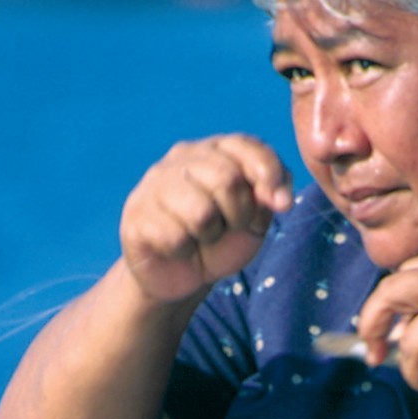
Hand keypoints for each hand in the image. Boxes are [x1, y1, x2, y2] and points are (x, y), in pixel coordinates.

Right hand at [119, 134, 291, 302]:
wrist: (184, 273)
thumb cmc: (225, 236)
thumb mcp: (258, 214)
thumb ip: (273, 193)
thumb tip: (279, 199)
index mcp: (217, 149)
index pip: (249, 146)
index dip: (271, 176)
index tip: (281, 206)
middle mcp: (182, 158)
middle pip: (226, 179)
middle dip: (240, 214)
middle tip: (231, 226)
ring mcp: (154, 184)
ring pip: (200, 212)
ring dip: (211, 235)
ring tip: (203, 236)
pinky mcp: (135, 214)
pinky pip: (175, 238)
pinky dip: (186, 251)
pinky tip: (179, 247)